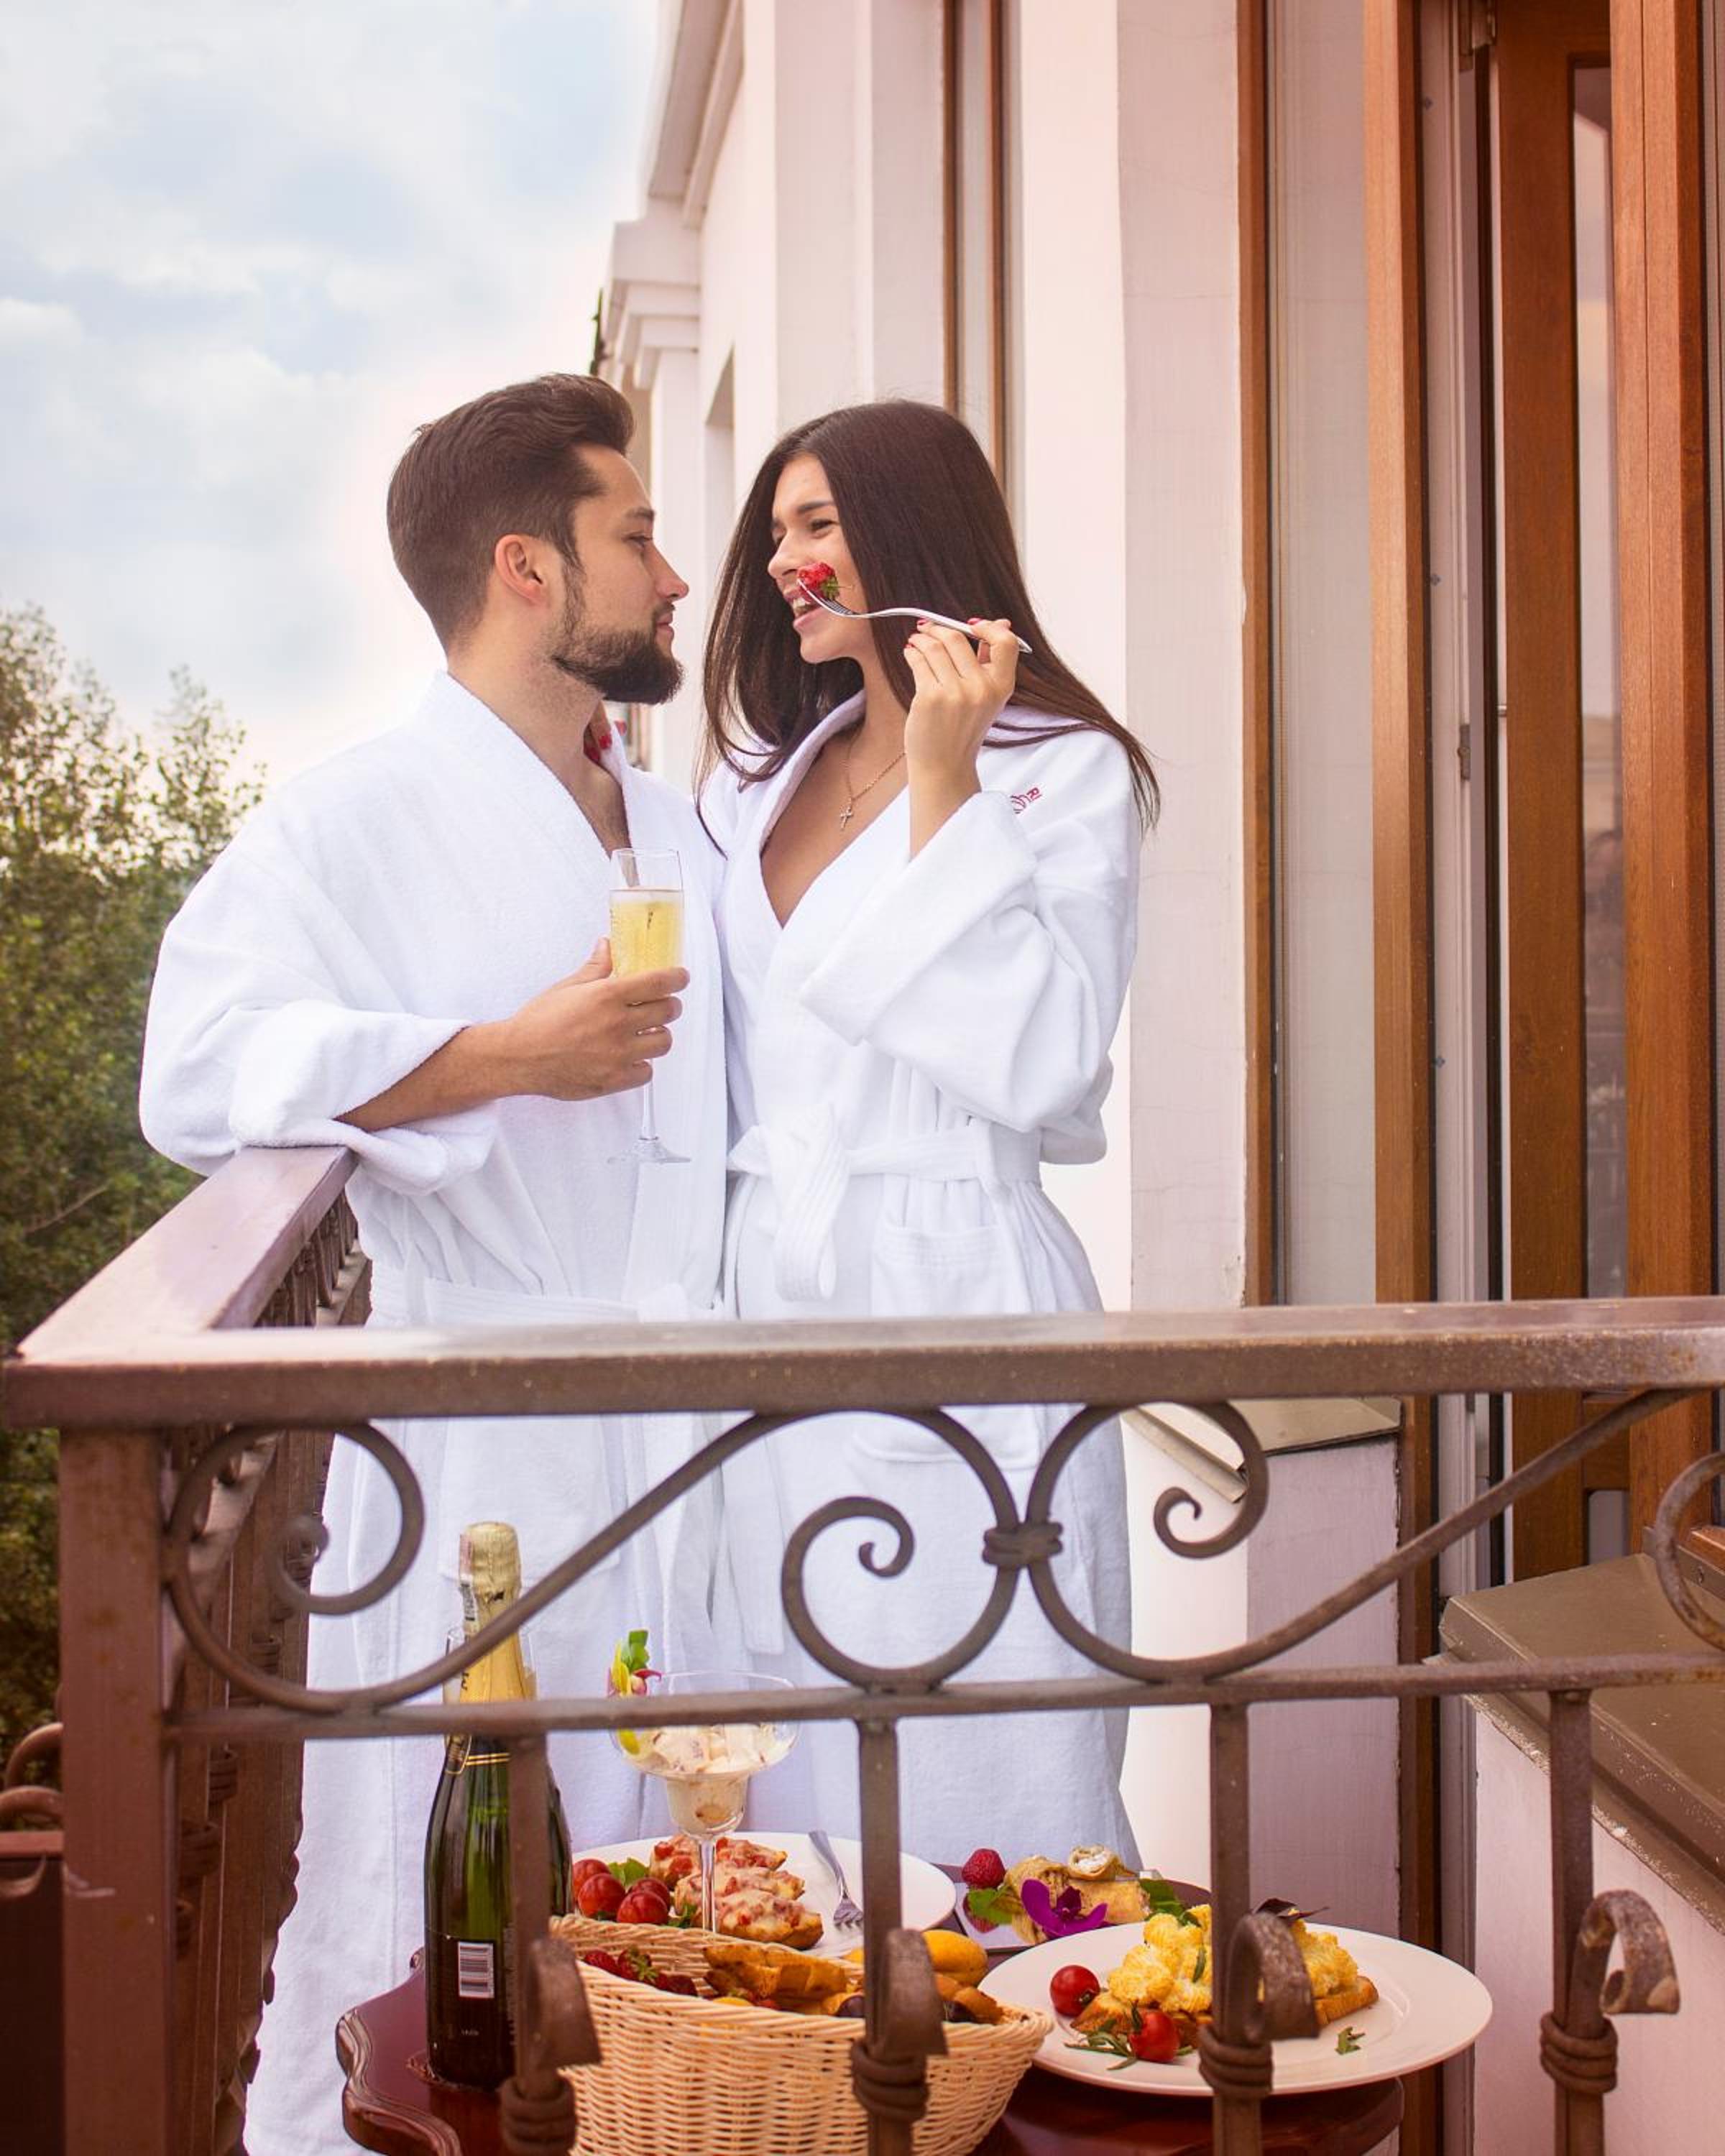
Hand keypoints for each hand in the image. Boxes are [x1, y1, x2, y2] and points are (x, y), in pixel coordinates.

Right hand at [496, 939, 686, 1100]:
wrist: (518, 1057)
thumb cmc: (538, 1021)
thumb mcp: (567, 987)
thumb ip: (595, 968)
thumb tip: (608, 946)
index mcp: (607, 996)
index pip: (659, 983)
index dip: (677, 978)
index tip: (681, 977)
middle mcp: (617, 1025)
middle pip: (668, 1011)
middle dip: (669, 1004)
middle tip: (661, 1004)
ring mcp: (618, 1055)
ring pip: (663, 1042)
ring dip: (658, 1034)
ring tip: (646, 1032)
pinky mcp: (614, 1079)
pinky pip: (647, 1071)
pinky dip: (643, 1063)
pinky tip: (630, 1057)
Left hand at [902, 619, 1019, 773]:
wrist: (944, 766)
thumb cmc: (963, 730)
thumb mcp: (988, 698)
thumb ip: (992, 661)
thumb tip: (1002, 623)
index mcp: (1001, 687)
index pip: (1006, 642)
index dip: (988, 627)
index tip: (971, 624)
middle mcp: (981, 689)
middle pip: (958, 638)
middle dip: (938, 628)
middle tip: (927, 628)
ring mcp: (955, 694)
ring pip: (935, 647)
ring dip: (921, 639)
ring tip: (916, 641)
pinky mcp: (930, 698)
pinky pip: (919, 661)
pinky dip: (912, 653)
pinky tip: (911, 654)